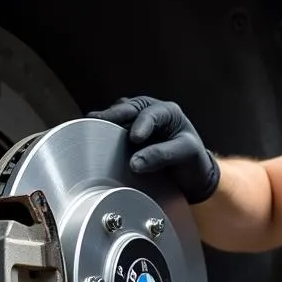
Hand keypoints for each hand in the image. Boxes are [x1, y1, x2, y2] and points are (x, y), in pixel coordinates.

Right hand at [88, 96, 219, 203]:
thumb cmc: (192, 160)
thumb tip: (134, 163)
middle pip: (126, 108)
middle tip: (95, 121)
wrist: (192, 173)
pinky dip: (103, 133)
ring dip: (105, 122)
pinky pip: (113, 130)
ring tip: (90, 128)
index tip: (135, 139)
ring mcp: (136, 122)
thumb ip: (162, 156)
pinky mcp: (126, 135)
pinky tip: (92, 139)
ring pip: (117, 117)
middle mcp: (149, 112)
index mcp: (167, 112)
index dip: (141, 125)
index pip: (150, 114)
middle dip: (112, 115)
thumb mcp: (185, 154)